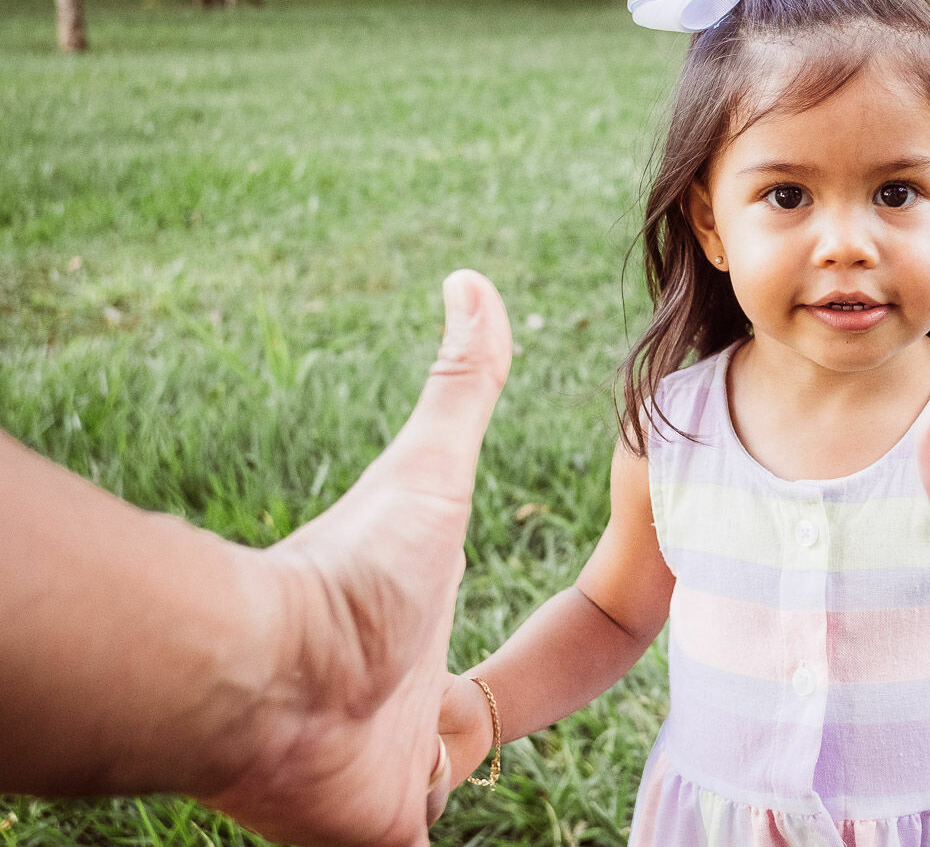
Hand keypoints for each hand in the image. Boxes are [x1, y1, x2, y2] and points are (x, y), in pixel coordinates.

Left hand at [199, 270, 511, 846]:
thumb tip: (472, 279)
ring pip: (435, 814)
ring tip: (429, 791)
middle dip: (479, 750)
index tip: (519, 675)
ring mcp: (390, 804)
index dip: (515, 685)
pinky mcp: (381, 842)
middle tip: (500, 728)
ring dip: (441, 798)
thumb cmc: (351, 573)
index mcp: (426, 674)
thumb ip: (462, 384)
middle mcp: (406, 747)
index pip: (490, 697)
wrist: (271, 668)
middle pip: (458, 766)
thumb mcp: (429, 472)